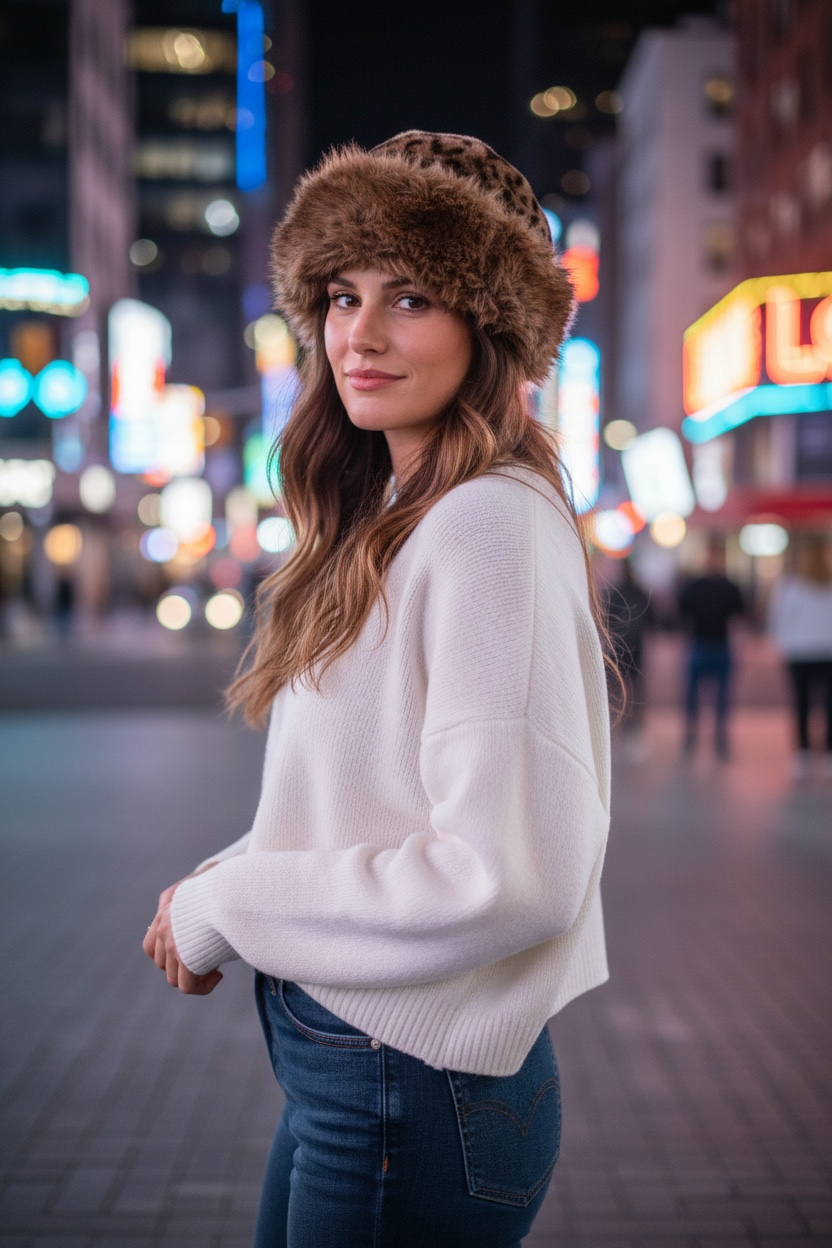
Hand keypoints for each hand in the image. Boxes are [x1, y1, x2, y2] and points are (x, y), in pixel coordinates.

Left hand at [143, 865, 222, 995]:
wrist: (232, 885)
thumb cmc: (229, 882)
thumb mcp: (208, 881)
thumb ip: (198, 897)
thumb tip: (208, 898)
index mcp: (167, 901)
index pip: (153, 941)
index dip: (172, 954)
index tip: (196, 951)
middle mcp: (163, 922)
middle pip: (162, 962)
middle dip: (184, 966)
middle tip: (208, 959)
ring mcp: (170, 940)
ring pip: (174, 977)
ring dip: (194, 976)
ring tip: (216, 967)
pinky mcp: (183, 956)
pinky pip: (188, 986)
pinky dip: (203, 986)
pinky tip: (219, 975)